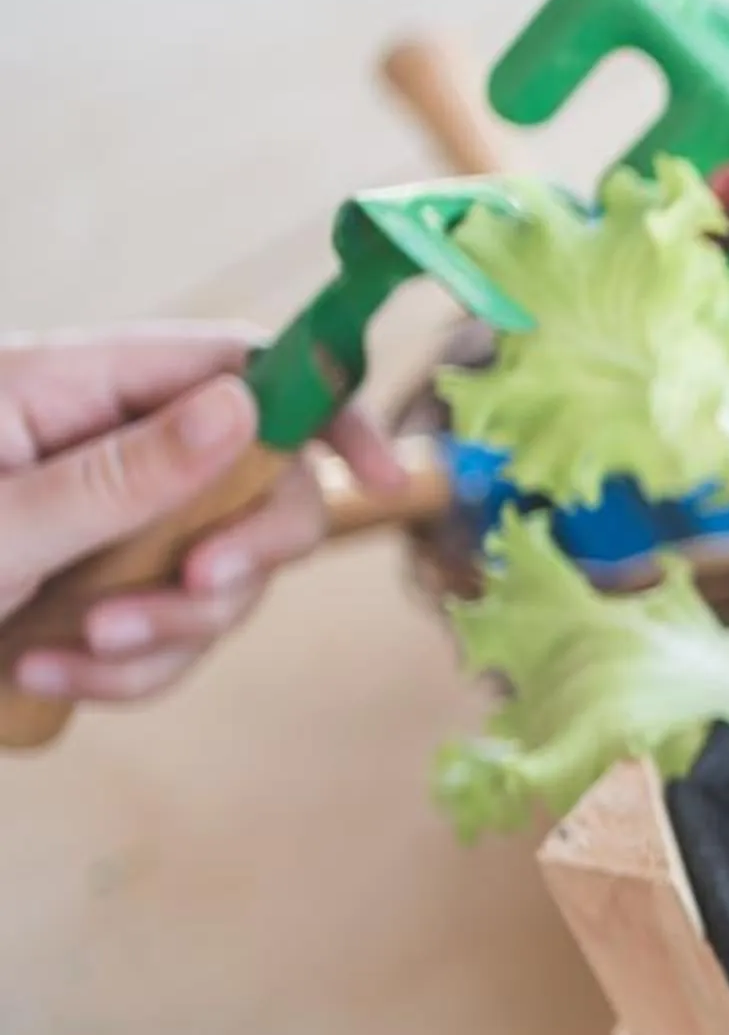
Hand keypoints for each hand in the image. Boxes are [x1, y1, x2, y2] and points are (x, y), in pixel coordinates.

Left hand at [0, 328, 404, 703]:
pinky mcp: (104, 587)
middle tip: (199, 585)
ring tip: (67, 651)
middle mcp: (108, 443)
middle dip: (244, 550)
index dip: (321, 409)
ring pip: (221, 573)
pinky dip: (125, 668)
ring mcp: (112, 519)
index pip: (236, 364)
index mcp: (73, 386)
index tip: (379, 478)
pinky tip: (43, 671)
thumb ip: (118, 472)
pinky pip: (172, 633)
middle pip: (256, 479)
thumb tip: (243, 409)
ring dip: (167, 630)